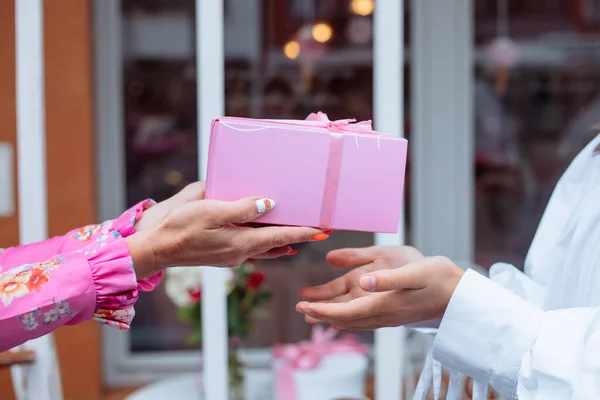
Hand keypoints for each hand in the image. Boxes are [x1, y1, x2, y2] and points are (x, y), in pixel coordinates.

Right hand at [134, 181, 302, 261]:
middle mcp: (241, 253)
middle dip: (298, 237)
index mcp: (241, 243)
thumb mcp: (211, 211)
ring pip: (265, 248)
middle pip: (277, 243)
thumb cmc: (180, 227)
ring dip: (283, 241)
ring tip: (299, 235)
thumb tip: (269, 204)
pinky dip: (265, 242)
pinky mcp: (223, 255)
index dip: (303, 232)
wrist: (156, 249)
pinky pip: (252, 248)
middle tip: (318, 230)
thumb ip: (242, 208)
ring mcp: (232, 256)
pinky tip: (266, 237)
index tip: (322, 230)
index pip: (281, 236)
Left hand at [296, 256, 463, 329]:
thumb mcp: (415, 272)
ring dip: (332, 317)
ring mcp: (390, 317)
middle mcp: (384, 314)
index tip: (304, 305)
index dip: (323, 309)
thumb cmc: (440, 279)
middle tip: (300, 308)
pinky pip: (364, 320)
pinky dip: (347, 318)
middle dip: (322, 314)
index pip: (347, 311)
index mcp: (385, 303)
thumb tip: (363, 281)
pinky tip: (344, 315)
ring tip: (313, 313)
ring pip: (354, 321)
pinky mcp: (395, 314)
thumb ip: (388, 278)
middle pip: (346, 319)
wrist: (462, 297)